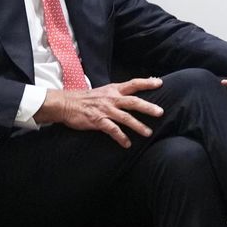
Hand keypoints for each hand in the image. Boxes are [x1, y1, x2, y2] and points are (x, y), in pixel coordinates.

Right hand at [38, 78, 163, 147]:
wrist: (66, 104)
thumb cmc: (86, 99)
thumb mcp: (104, 91)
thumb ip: (118, 92)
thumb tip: (132, 92)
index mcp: (114, 89)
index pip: (133, 83)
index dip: (147, 82)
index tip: (160, 83)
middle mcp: (111, 98)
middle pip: (133, 102)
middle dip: (148, 107)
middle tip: (160, 112)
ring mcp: (105, 110)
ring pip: (125, 118)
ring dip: (138, 126)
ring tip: (148, 133)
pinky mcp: (98, 121)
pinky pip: (112, 130)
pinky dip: (121, 137)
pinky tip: (127, 144)